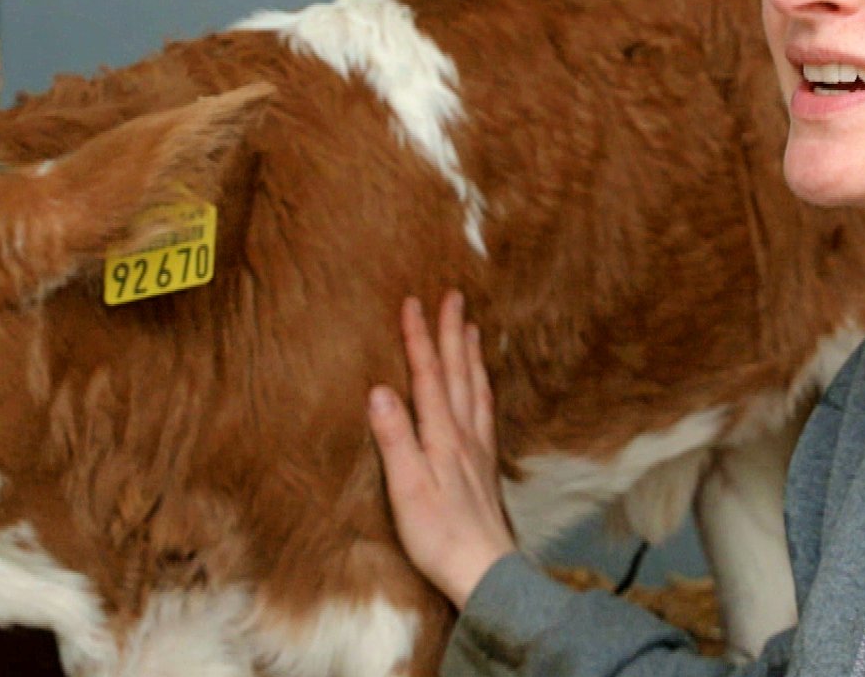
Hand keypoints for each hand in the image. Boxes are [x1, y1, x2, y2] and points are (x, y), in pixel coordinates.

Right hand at [368, 291, 517, 608]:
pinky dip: (482, 386)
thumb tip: (379, 390)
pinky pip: (485, 410)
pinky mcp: (485, 466)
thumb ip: (395, 438)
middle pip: (457, 373)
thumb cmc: (439, 535)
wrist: (484, 570)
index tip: (412, 302)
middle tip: (452, 295)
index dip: (419, 338)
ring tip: (472, 327)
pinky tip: (482, 387)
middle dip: (451, 332)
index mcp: (442, 436)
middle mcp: (464, 435)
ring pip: (476, 388)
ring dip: (470, 354)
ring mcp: (479, 449)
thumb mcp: (407, 488)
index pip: (428, 375)